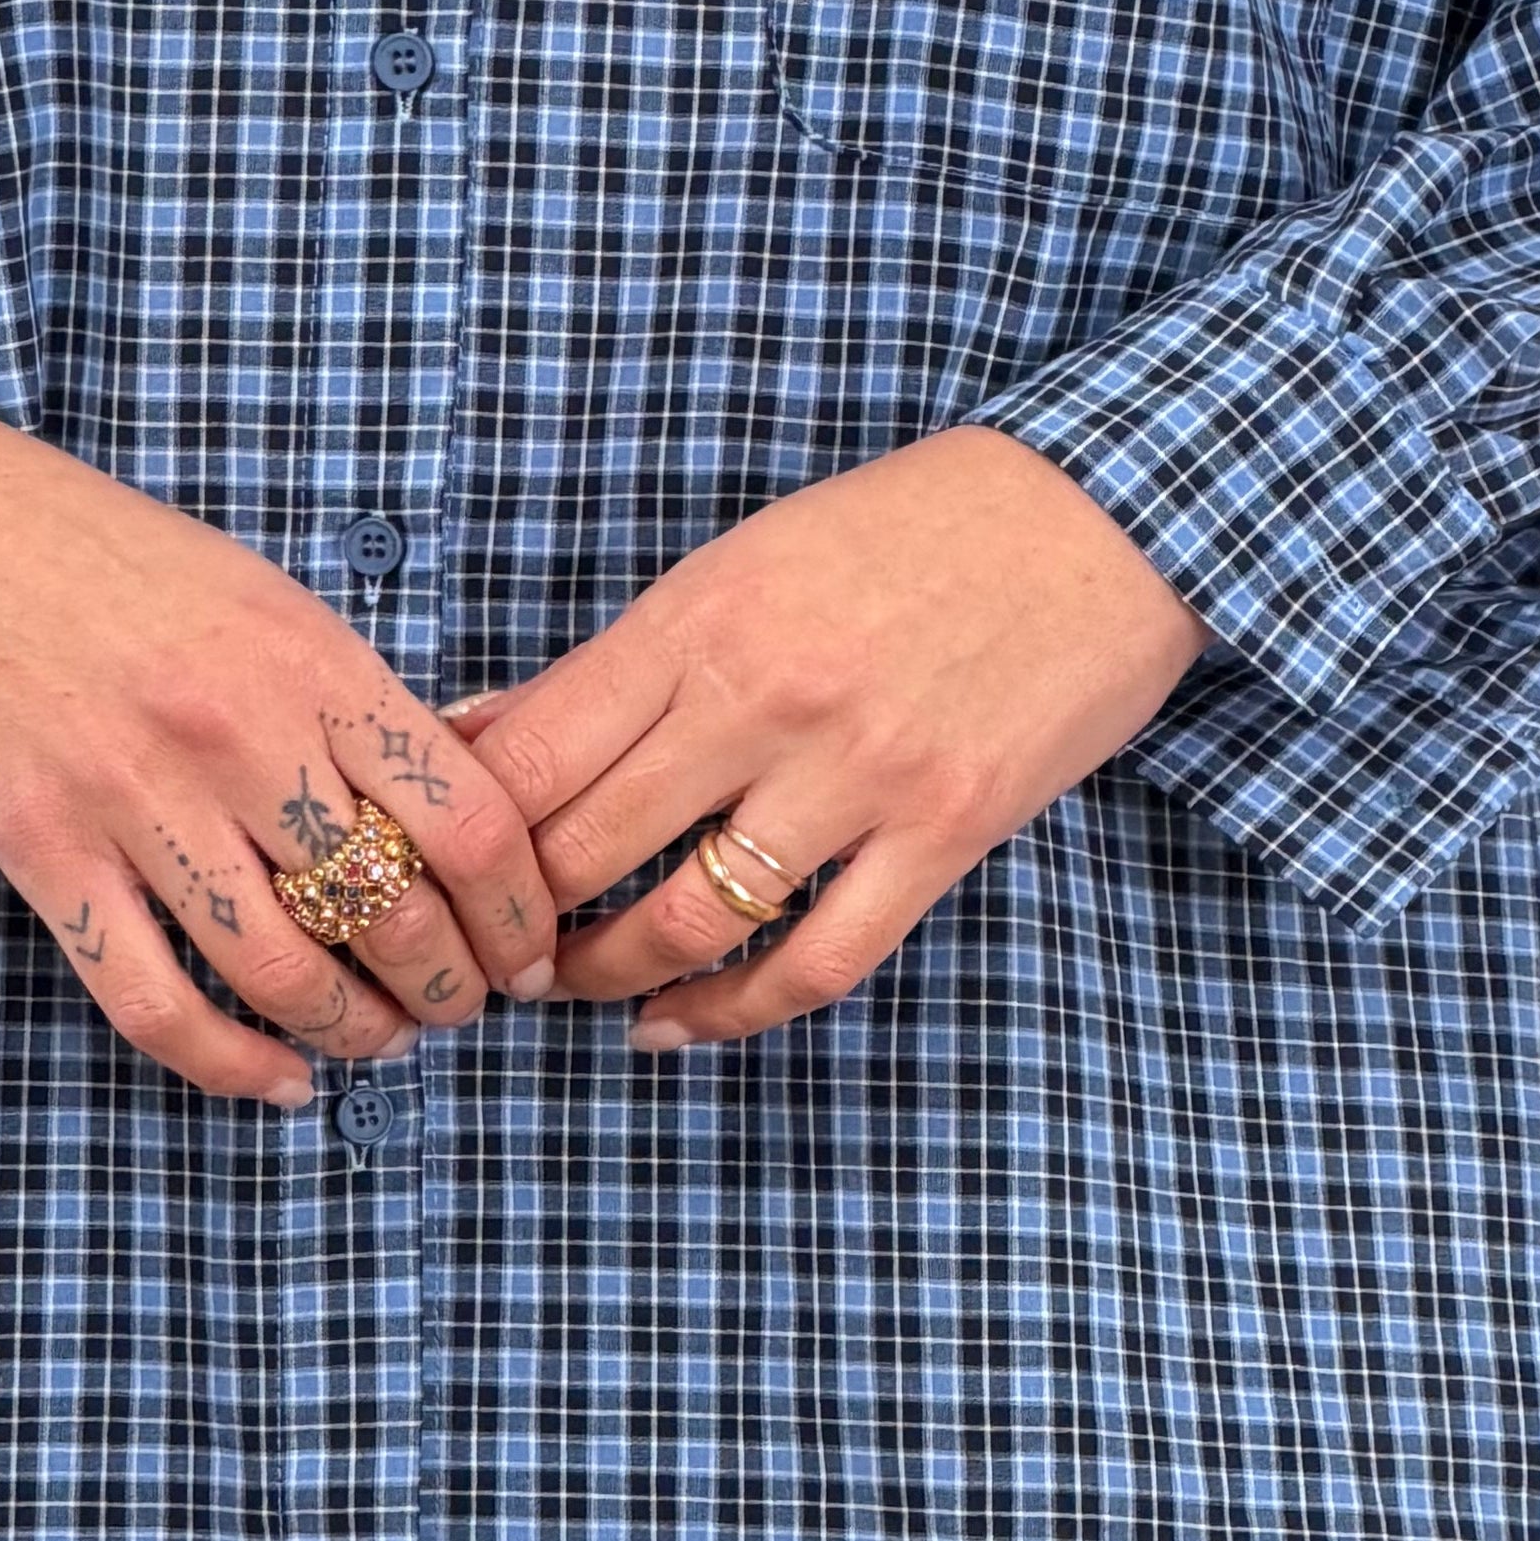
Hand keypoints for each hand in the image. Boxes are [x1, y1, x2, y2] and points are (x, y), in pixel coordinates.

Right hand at [0, 381, 566, 1108]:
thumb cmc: (94, 546)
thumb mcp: (254, 591)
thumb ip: (344, 695)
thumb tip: (451, 801)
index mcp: (307, 654)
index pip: (469, 820)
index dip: (522, 915)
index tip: (531, 954)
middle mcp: (235, 729)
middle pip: (393, 912)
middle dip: (447, 991)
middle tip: (458, 1012)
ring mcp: (132, 795)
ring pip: (283, 971)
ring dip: (352, 1034)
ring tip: (377, 1044)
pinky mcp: (42, 849)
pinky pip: (156, 1000)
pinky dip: (232, 1064)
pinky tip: (278, 1081)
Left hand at [443, 428, 1203, 1055]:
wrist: (1100, 516)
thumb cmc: (908, 528)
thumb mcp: (746, 558)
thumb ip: (628, 658)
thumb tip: (488, 728)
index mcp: (703, 617)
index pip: (536, 752)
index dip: (466, 832)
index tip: (439, 866)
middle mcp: (767, 698)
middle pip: (588, 847)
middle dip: (517, 920)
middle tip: (486, 949)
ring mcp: (860, 774)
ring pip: (688, 920)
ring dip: (609, 976)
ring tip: (574, 989)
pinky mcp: (943, 834)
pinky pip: (817, 962)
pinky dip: (733, 1013)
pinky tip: (681, 1025)